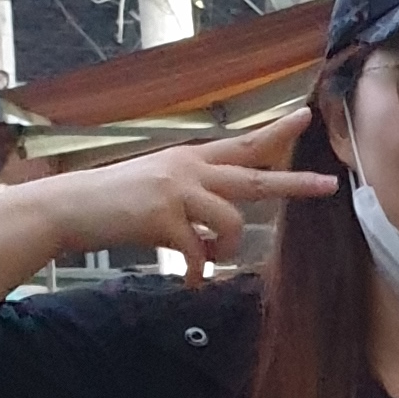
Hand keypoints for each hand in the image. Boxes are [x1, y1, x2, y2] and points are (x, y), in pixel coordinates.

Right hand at [62, 109, 338, 279]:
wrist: (69, 207)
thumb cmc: (114, 203)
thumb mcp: (158, 187)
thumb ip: (193, 199)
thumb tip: (219, 233)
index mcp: (190, 159)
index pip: (242, 144)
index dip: (276, 133)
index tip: (306, 117)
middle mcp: (188, 168)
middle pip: (254, 176)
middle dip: (295, 183)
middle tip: (329, 185)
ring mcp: (176, 190)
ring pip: (230, 220)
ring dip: (225, 248)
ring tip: (207, 259)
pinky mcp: (162, 216)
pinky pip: (199, 252)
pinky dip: (199, 271)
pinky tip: (190, 280)